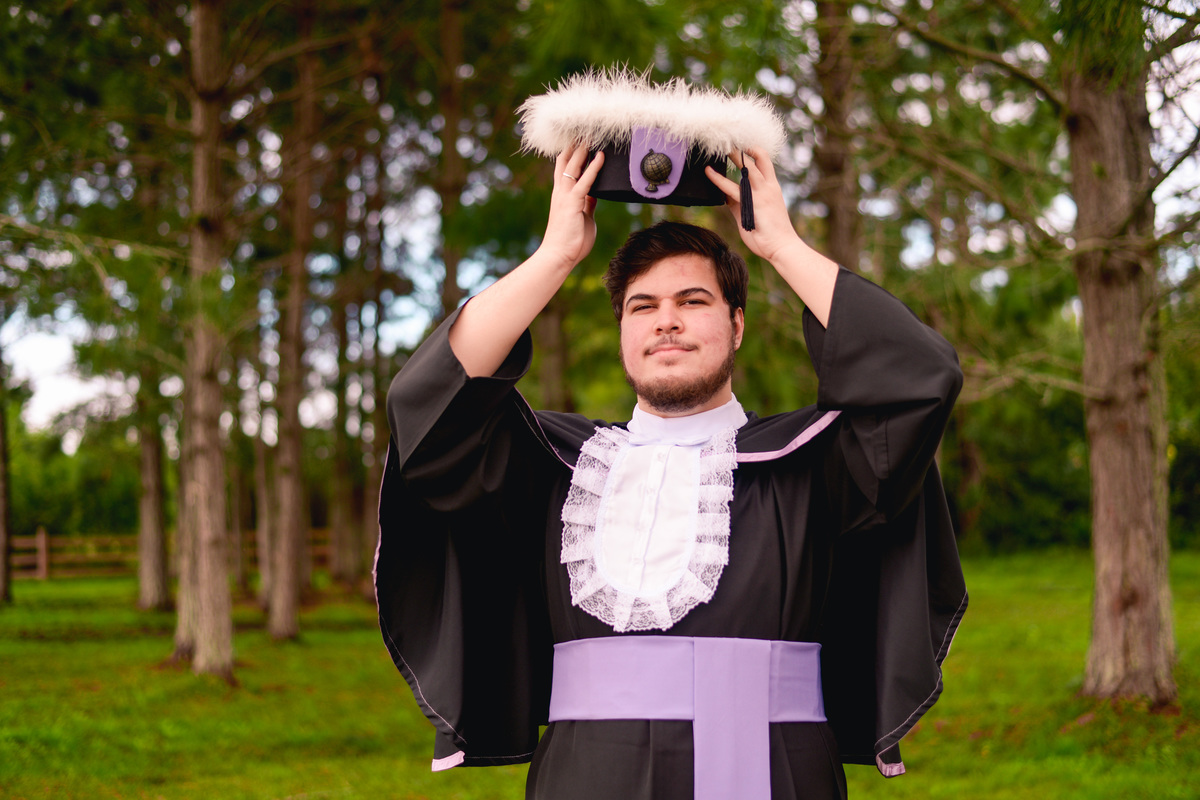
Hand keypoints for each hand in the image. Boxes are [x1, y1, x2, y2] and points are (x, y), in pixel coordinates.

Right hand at [537, 142, 604, 269]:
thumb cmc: (571, 241)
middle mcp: (561, 192)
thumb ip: (587, 203)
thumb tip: (594, 193)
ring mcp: (565, 196)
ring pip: (573, 166)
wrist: (559, 256)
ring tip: (592, 134)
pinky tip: (601, 157)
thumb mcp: (583, 217)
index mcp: (562, 195)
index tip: (578, 138)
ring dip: (583, 150)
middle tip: (584, 128)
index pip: (564, 167)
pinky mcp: (573, 203)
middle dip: (575, 144)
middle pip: (566, 161)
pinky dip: (594, 168)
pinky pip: (585, 181)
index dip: (571, 152)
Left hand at [705, 148, 804, 265]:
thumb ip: (740, 204)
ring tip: (719, 147)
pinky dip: (718, 178)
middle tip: (729, 139)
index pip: (764, 161)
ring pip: (746, 167)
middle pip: (758, 157)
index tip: (742, 144)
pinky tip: (708, 172)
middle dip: (743, 147)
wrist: (782, 247)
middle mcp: (768, 186)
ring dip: (732, 155)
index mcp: (772, 187)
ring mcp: (760, 194)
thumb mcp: (755, 214)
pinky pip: (731, 188)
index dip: (754, 150)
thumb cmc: (771, 234)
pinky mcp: (750, 204)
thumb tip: (726, 197)